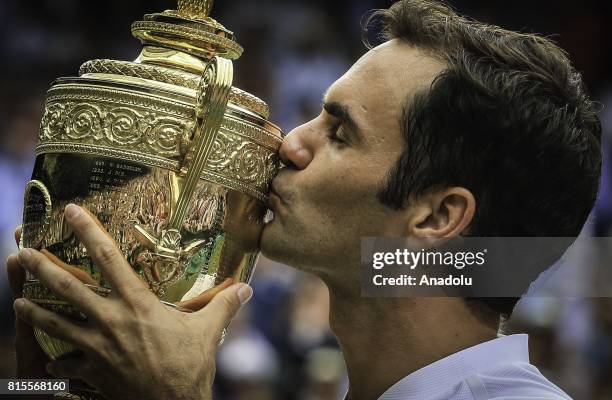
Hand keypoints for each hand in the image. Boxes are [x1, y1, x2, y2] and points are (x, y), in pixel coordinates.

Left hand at [11, 204, 252, 399]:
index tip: (72, 211)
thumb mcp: (209, 332)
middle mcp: (111, 321)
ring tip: (19, 304)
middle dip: (43, 268)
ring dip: (35, 313)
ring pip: (56, 325)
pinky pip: (68, 365)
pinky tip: (53, 361)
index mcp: (138, 305)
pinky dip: (59, 362)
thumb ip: (225, 305)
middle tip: (24, 253)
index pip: (109, 259)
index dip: (89, 231)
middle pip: (69, 289)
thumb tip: (248, 288)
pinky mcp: (93, 371)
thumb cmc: (189, 367)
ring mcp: (97, 347)